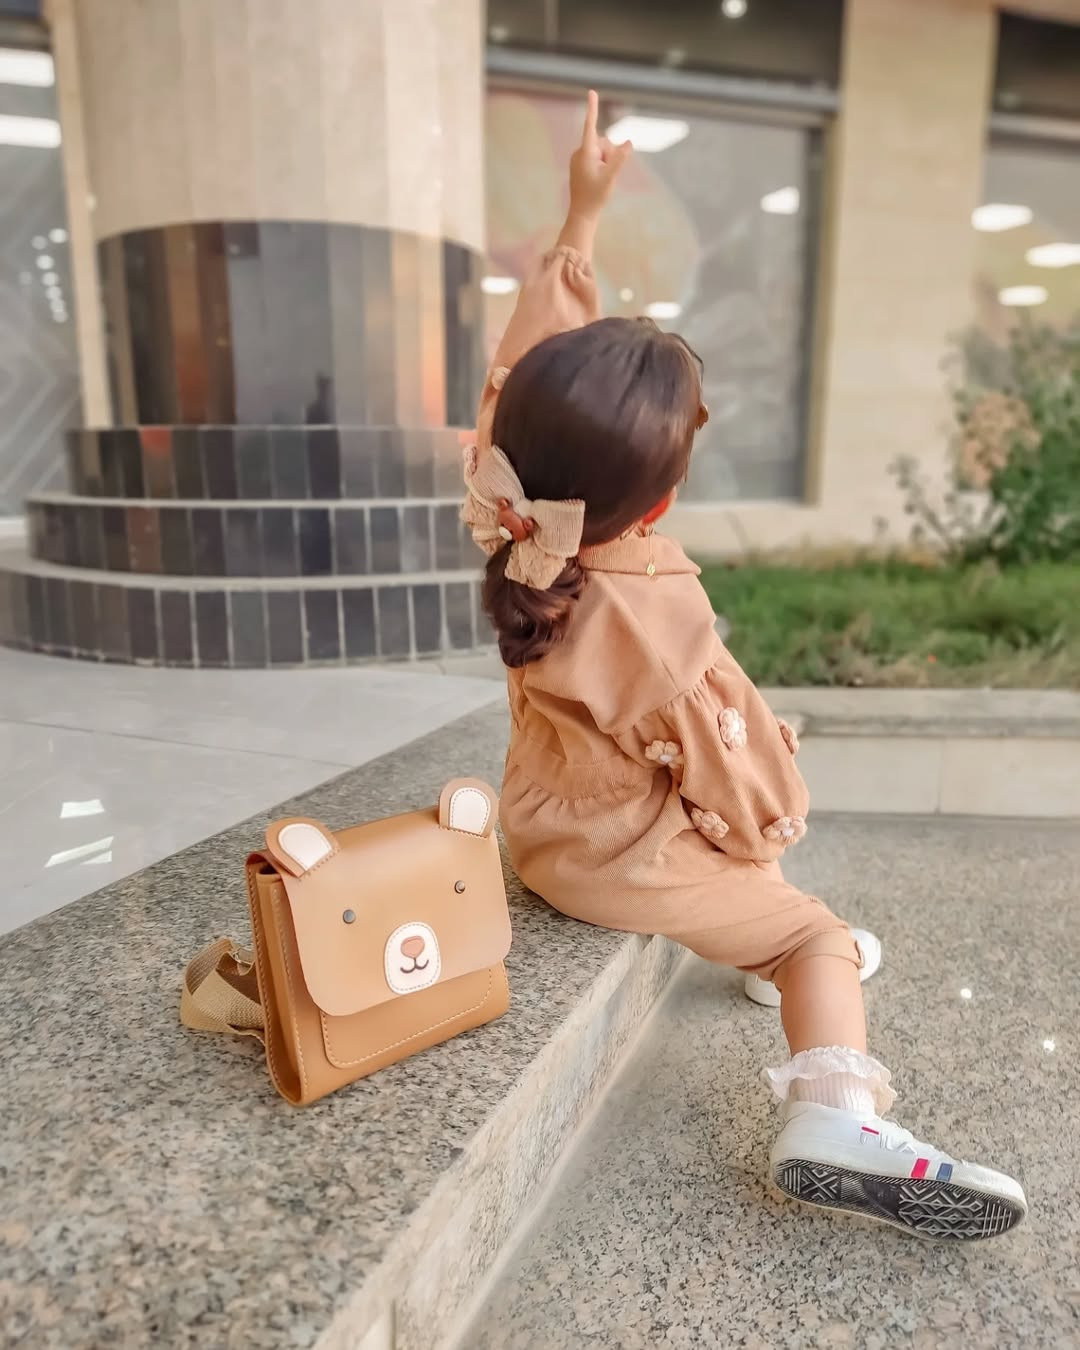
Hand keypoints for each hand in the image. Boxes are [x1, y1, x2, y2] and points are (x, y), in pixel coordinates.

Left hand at [568, 90, 631, 219]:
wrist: (582, 214)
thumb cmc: (595, 197)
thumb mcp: (611, 177)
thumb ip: (620, 159)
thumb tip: (629, 142)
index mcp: (585, 152)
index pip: (590, 125)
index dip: (592, 108)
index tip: (591, 91)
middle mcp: (580, 152)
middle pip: (604, 142)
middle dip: (610, 154)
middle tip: (605, 175)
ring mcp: (580, 158)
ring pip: (602, 150)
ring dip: (608, 161)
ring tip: (601, 179)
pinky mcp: (581, 164)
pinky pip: (598, 158)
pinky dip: (603, 166)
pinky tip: (598, 180)